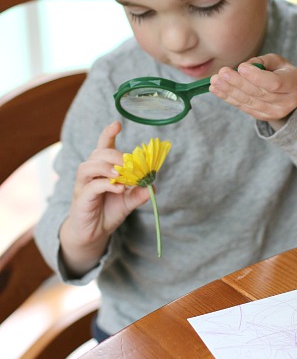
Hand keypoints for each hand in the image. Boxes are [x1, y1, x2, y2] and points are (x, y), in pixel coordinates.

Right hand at [60, 121, 148, 275]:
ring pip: (88, 166)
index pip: (103, 145)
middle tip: (128, 163)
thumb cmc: (108, 211)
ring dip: (106, 166)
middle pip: (97, 153)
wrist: (93, 234)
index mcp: (101, 168)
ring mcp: (83, 186)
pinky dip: (105, 185)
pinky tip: (118, 188)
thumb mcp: (128, 202)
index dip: (108, 133)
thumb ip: (138, 193)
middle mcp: (90, 173)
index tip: (117, 124)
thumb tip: (153, 186)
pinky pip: (91, 187)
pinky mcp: (81, 199)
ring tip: (121, 174)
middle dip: (114, 154)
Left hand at [209, 54, 296, 129]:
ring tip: (215, 81)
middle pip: (258, 93)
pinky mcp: (262, 116)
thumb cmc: (282, 72)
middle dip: (238, 83)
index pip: (274, 83)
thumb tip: (242, 67)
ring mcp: (273, 112)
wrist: (291, 93)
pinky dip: (228, 98)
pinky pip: (243, 107)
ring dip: (229, 91)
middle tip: (221, 73)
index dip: (256, 76)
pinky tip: (216, 90)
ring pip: (248, 102)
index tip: (241, 67)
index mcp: (292, 84)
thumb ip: (262, 61)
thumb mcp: (278, 62)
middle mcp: (285, 102)